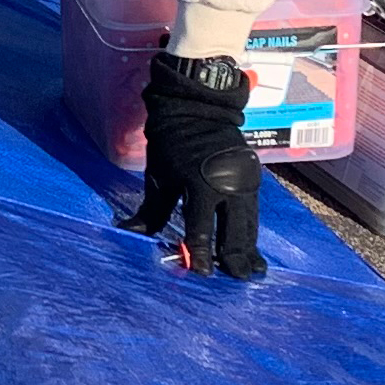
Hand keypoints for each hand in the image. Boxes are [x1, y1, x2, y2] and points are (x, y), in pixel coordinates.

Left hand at [124, 52, 265, 278]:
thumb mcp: (158, 175)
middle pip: (235, 232)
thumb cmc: (172, 139)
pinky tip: (252, 247)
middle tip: (237, 279)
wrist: (198, 105)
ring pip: (249, 224)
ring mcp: (246, 182)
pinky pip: (253, 212)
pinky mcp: (253, 178)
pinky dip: (251, 231)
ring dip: (248, 247)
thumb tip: (131, 235)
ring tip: (251, 271)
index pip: (201, 229)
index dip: (201, 254)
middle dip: (234, 257)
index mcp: (202, 185)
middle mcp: (230, 186)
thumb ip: (151, 210)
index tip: (201, 274)